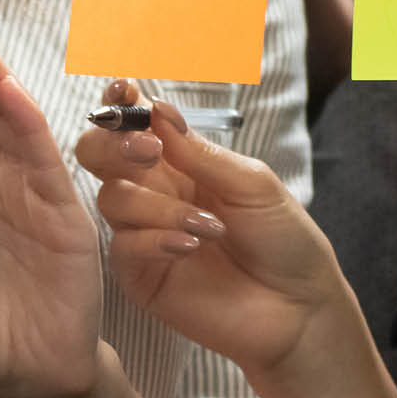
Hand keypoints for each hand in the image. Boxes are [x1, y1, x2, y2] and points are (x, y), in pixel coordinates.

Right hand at [77, 96, 342, 383]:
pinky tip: (190, 246)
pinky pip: (122, 246)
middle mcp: (152, 191)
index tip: (124, 88)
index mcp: (177, 160)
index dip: (121, 102)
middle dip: (114, 144)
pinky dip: (154, 239)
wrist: (299, 309)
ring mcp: (142, 232)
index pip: (134, 123)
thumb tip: (158, 109)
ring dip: (155, 204)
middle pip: (98, 154)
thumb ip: (200, 152)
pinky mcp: (140, 274)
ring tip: (208, 225)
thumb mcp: (251, 183)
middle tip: (151, 152)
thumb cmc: (283, 238)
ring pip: (111, 198)